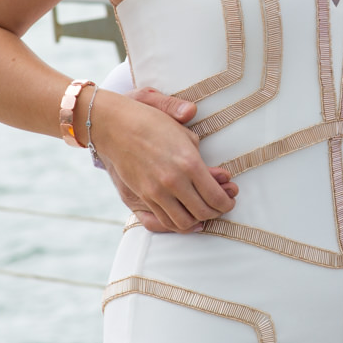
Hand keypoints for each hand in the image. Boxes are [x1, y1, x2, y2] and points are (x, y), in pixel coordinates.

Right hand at [92, 87, 238, 233]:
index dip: (226, 202)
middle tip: (221, 206)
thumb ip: (196, 134)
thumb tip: (200, 126)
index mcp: (189, 162)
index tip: (230, 199)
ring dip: (198, 221)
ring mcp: (156, 192)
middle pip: (203, 212)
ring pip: (184, 222)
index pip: (215, 196)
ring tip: (204, 211)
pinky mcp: (142, 196)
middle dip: (217, 212)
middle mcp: (174, 181)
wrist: (112, 125)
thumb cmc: (147, 119)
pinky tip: (185, 217)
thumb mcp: (177, 121)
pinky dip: (178, 223)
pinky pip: (163, 221)